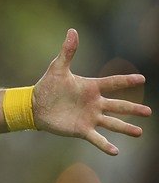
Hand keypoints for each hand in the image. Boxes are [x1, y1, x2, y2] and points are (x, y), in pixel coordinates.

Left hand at [32, 29, 150, 154]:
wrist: (35, 105)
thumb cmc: (47, 86)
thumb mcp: (58, 68)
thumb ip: (67, 51)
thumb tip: (72, 31)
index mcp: (91, 87)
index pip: (113, 83)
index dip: (126, 81)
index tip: (142, 78)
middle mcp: (94, 103)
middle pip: (118, 106)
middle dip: (133, 109)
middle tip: (149, 112)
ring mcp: (89, 117)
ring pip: (112, 123)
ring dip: (125, 128)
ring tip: (139, 132)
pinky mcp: (81, 129)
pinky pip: (96, 138)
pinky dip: (105, 145)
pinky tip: (115, 151)